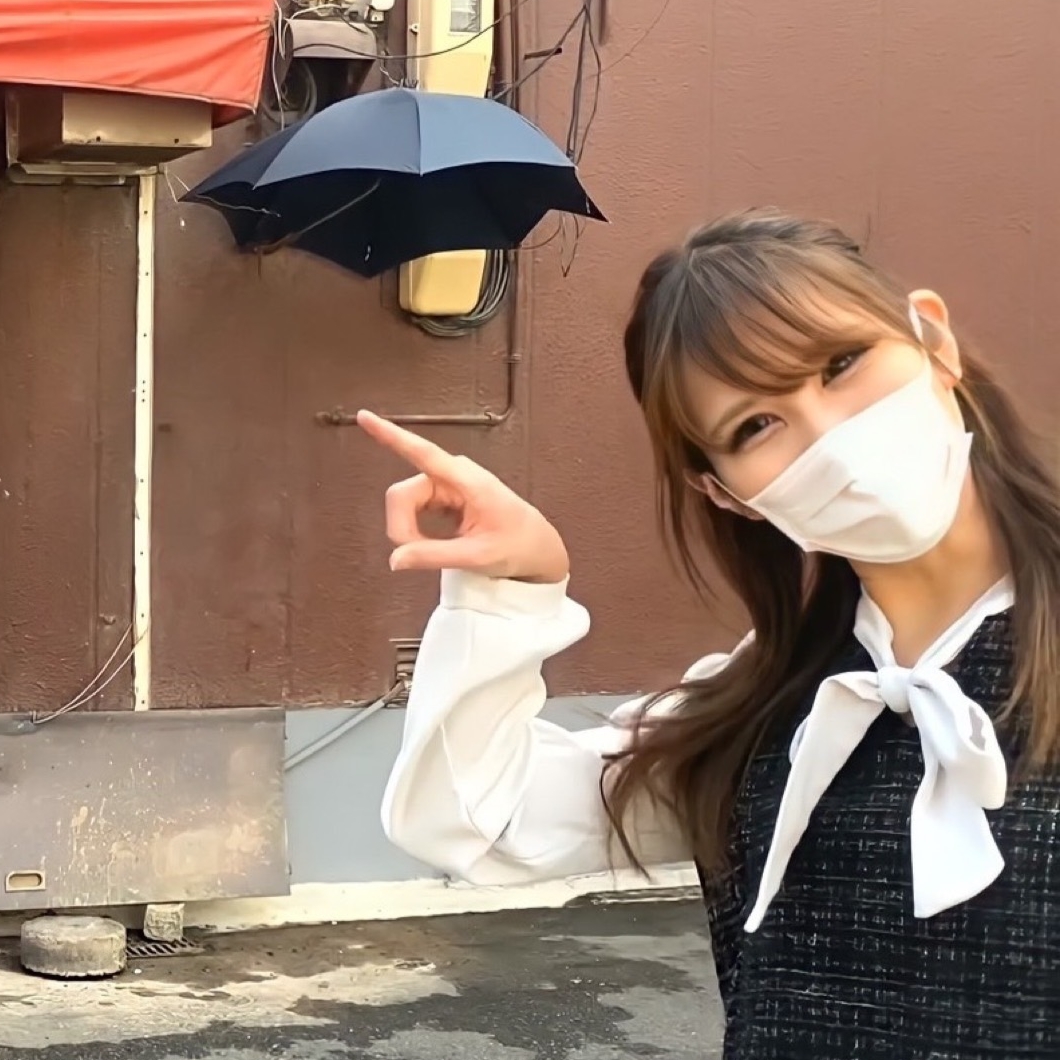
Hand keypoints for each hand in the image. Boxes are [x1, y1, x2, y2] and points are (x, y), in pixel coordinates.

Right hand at [357, 410, 569, 583]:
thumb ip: (435, 557)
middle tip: (418, 556)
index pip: (423, 453)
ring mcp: (446, 484)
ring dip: (408, 532)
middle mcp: (452, 475)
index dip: (391, 436)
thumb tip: (395, 560)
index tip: (364, 417)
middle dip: (402, 528)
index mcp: (467, 480)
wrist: (537, 547)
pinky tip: (429, 544)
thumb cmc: (517, 545)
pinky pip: (412, 510)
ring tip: (433, 552)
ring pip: (404, 504)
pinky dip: (413, 531)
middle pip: (402, 494)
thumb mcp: (478, 556)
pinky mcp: (442, 496)